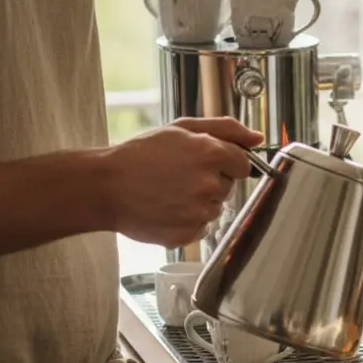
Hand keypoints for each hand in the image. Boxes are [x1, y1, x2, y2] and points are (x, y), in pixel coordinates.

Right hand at [102, 118, 263, 246]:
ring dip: (199, 203)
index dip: (226, 162)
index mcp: (211, 154)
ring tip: (169, 193)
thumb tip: (258, 138)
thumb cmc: (140, 155)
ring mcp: (199, 213)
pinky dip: (187, 221)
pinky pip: (201, 229)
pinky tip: (166, 209)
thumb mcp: (181, 128)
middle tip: (179, 176)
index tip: (205, 162)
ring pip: (215, 209)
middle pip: (229, 187)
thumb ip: (225, 129)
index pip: (244, 164)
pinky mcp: (187, 234)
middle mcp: (210, 185)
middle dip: (211, 181)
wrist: (104, 186)